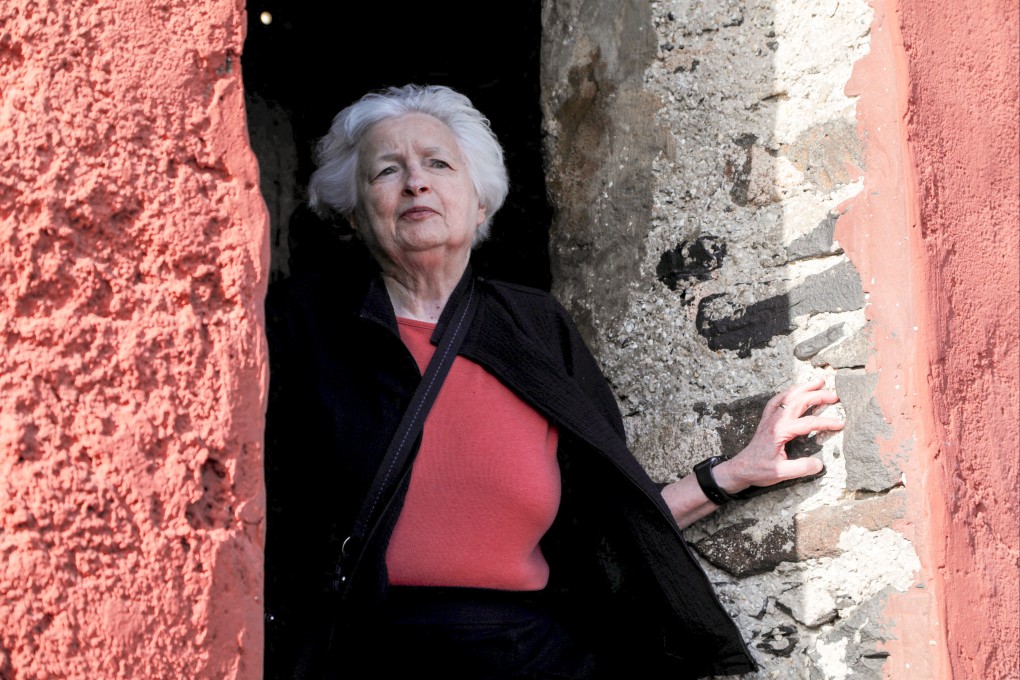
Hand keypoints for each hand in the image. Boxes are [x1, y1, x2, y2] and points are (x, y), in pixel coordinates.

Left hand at [712, 377, 843, 493]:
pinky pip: (777, 400)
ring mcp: (770, 418)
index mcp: (781, 431)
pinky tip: (794, 390)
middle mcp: (775, 420)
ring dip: (804, 388)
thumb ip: (801, 468)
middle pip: (799, 402)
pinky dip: (787, 392)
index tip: (841, 424)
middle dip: (818, 396)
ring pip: (788, 396)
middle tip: (835, 395)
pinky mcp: (767, 419)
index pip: (808, 423)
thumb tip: (820, 464)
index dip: (826, 423)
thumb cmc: (759, 470)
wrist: (741, 468)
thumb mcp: (781, 473)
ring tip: (819, 381)